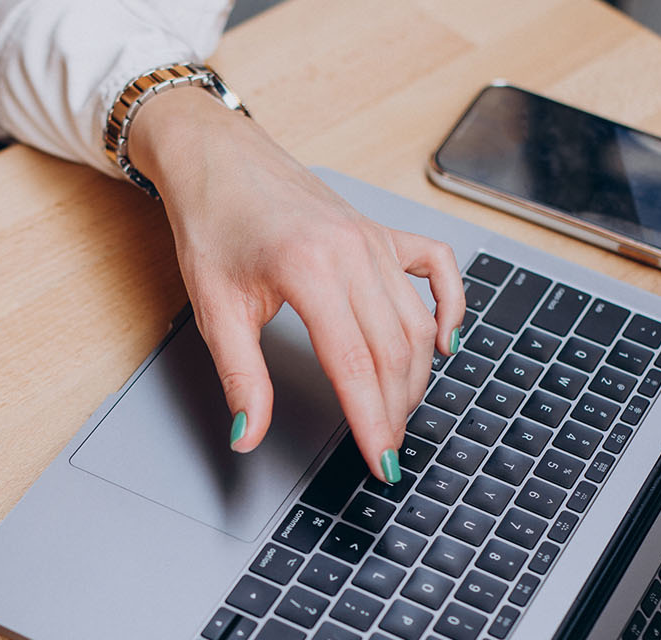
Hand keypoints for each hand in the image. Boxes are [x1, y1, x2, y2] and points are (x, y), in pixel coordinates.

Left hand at [129, 86, 465, 481]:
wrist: (215, 158)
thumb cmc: (212, 224)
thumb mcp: (215, 310)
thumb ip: (240, 378)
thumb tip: (250, 435)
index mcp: (309, 269)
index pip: (355, 365)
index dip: (372, 421)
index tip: (381, 460)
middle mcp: (352, 251)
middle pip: (393, 349)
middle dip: (395, 409)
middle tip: (387, 449)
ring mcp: (373, 238)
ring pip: (415, 320)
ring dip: (415, 374)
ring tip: (399, 414)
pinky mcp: (380, 230)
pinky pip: (436, 267)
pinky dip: (449, 306)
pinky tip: (442, 341)